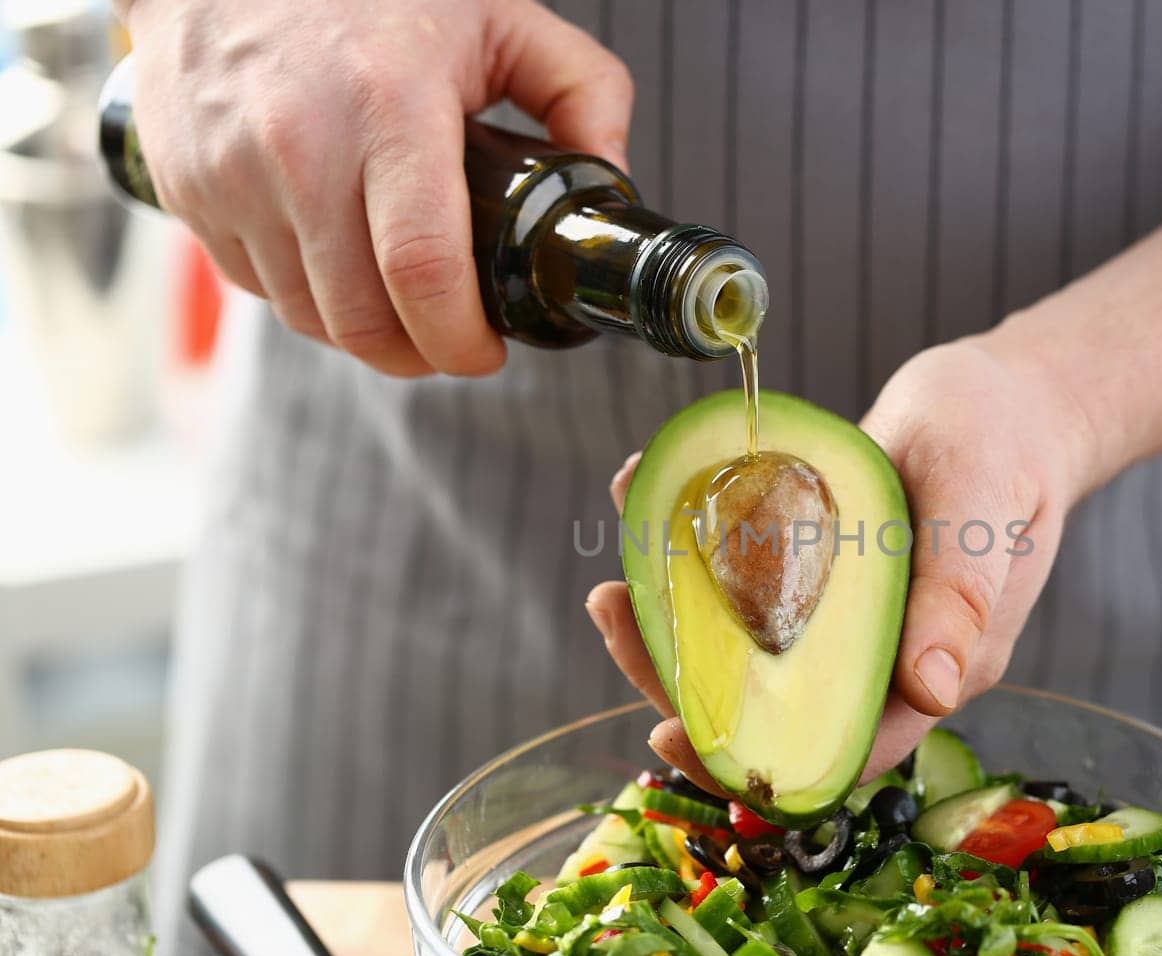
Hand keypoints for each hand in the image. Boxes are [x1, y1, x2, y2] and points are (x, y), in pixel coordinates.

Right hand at [122, 0, 632, 376]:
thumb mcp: (500, 16)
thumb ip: (582, 90)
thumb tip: (613, 181)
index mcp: (388, 105)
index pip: (422, 272)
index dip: (461, 340)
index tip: (488, 352)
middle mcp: (298, 145)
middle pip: (362, 319)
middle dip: (419, 355)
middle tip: (453, 342)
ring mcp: (230, 172)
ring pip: (308, 316)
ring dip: (364, 335)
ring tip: (401, 306)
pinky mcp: (188, 189)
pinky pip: (256, 287)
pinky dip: (305, 297)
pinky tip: (339, 263)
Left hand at [584, 341, 1093, 793]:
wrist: (1006, 398)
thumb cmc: (1003, 443)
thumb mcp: (979, 503)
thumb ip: (959, 596)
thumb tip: (933, 692)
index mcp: (931, 669)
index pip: (834, 747)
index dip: (751, 756)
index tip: (670, 729)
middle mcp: (881, 657)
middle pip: (771, 706)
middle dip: (683, 679)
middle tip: (615, 611)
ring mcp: (845, 619)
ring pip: (748, 653)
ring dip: (675, 625)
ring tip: (615, 577)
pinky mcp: (818, 577)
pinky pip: (748, 590)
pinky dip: (693, 562)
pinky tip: (649, 505)